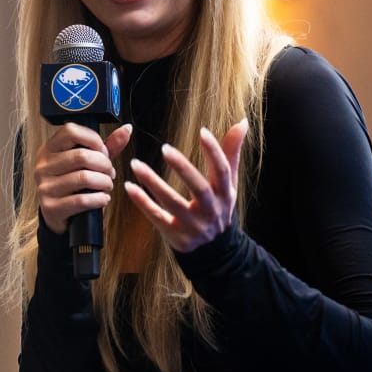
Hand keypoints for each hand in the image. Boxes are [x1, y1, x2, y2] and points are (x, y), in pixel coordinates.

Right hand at [34, 123, 133, 233]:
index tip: (103, 152)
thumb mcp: (87, 163)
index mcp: (50, 149)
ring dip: (104, 182)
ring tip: (107, 185)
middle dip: (104, 164)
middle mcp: (44, 166)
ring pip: (84, 178)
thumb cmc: (74, 184)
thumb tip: (126, 129)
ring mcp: (45, 186)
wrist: (58, 214)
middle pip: (82, 156)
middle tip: (110, 172)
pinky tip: (103, 198)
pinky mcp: (51, 207)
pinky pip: (82, 200)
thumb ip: (106, 147)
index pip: (71, 131)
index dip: (94, 140)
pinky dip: (99, 199)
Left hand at [125, 120, 247, 252]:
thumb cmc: (219, 207)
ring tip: (136, 164)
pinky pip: (156, 217)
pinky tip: (129, 187)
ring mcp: (192, 224)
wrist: (214, 249)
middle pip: (198, 188)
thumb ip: (232, 153)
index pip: (223, 171)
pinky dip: (142, 202)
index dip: (214, 151)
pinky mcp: (175, 234)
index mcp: (224, 194)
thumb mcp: (229, 183)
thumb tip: (242, 122)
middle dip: (182, 168)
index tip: (203, 132)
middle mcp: (210, 210)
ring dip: (153, 182)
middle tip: (165, 148)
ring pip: (172, 202)